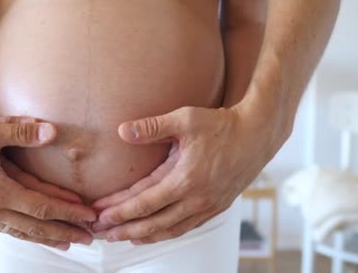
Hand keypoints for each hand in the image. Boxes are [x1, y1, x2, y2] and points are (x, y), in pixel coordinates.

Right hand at [0, 116, 95, 250]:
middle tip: (90, 238)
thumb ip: (22, 131)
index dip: (68, 213)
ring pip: (21, 233)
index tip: (90, 215)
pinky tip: (36, 235)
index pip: (41, 207)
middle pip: (35, 227)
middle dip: (65, 233)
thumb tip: (52, 131)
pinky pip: (7, 230)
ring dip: (47, 239)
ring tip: (69, 243)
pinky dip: (27, 235)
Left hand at [90, 105, 288, 243]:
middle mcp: (197, 199)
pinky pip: (186, 227)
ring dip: (144, 236)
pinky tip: (154, 232)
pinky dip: (166, 232)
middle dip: (125, 230)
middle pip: (153, 223)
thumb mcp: (185, 119)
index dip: (119, 211)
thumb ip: (152, 127)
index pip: (144, 203)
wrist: (258, 135)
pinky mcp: (217, 207)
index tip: (100, 215)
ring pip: (170, 230)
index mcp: (186, 180)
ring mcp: (208, 206)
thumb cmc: (222, 125)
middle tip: (102, 233)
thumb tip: (122, 131)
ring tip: (123, 238)